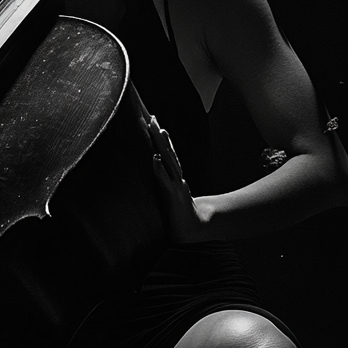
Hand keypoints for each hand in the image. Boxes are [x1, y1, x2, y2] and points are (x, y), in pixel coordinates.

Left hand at [145, 114, 212, 243]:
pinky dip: (160, 169)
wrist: (194, 230)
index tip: (153, 120)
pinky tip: (154, 159)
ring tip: (157, 130)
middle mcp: (176, 177)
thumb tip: (156, 171)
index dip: (161, 137)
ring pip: (169, 161)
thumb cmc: (178, 213)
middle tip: (153, 118)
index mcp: (174, 176)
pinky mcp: (173, 196)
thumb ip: (164, 184)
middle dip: (160, 135)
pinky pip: (165, 181)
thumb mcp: (169, 195)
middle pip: (168, 151)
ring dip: (162, 145)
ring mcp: (176, 185)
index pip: (167, 152)